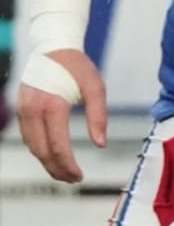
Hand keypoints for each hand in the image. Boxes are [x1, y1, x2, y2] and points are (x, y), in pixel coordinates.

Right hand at [18, 48, 106, 182]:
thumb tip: (100, 144)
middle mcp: (33, 107)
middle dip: (57, 169)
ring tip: (64, 173)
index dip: (68, 165)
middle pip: (42, 150)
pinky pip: (28, 135)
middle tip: (73, 180)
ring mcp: (24, 107)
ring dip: (47, 163)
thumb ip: (99, 117)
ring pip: (32, 145)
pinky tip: (53, 157)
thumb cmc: (77, 67)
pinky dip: (39, 150)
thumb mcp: (96, 88)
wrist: (52, 44)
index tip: (80, 176)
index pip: (58, 146)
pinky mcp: (21, 107)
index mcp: (52, 104)